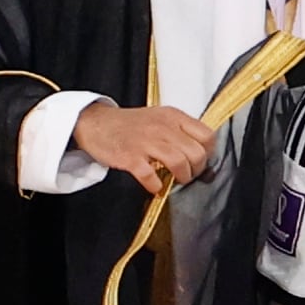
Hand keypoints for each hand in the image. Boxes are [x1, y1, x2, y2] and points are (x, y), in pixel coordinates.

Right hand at [72, 101, 216, 193]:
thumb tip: (200, 151)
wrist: (96, 123)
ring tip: (174, 181)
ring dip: (181, 178)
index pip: (207, 136)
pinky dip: (156, 186)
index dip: (208, 153)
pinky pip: (151, 176)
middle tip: (188, 174)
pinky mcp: (130, 157)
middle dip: (196, 170)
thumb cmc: (130, 124)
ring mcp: (146, 142)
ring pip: (179, 163)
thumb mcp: (159, 117)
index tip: (201, 161)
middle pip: (196, 153)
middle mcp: (162, 127)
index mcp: (173, 117)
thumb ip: (179, 130)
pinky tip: (154, 186)